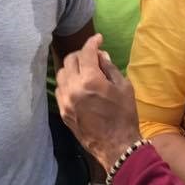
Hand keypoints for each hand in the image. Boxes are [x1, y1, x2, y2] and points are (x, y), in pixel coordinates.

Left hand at [56, 34, 141, 171]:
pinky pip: (60, 89)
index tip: (98, 38)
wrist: (116, 145)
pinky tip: (78, 85)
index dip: (93, 42)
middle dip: (82, 54)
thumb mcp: (124, 87)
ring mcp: (65, 101)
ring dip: (72, 67)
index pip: (86, 52)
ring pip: (61, 74)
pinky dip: (67, 82)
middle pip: (70, 60)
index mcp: (90, 80)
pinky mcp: (63, 111)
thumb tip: (100, 56)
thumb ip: (109, 68)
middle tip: (93, 56)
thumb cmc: (125, 115)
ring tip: (84, 70)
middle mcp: (73, 88)